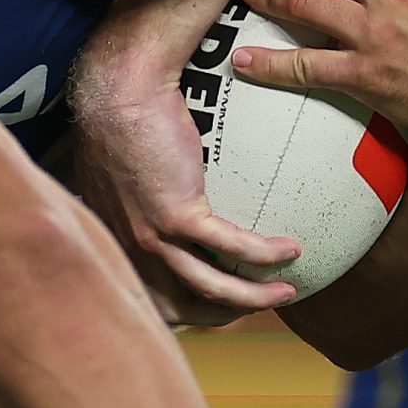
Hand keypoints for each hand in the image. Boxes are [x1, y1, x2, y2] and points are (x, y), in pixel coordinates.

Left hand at [68, 71, 297, 325]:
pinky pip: (232, 246)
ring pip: (210, 290)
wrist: (119, 89)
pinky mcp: (176, 214)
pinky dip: (265, 254)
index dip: (180, 311)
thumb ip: (137, 193)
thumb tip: (168, 190)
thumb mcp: (119, 167)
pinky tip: (290, 249)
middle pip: (179, 308)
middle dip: (220, 318)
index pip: (146, 296)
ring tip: (287, 294)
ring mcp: (152, 235)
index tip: (211, 306)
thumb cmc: (118, 115)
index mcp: (117, 239)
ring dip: (254, 299)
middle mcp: (130, 246)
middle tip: (256, 306)